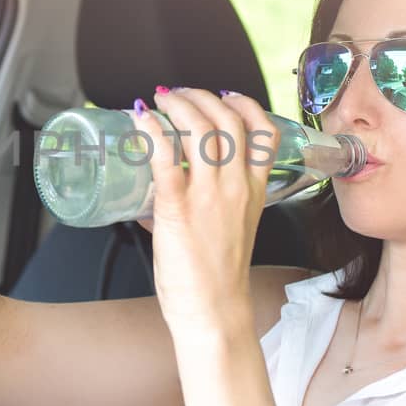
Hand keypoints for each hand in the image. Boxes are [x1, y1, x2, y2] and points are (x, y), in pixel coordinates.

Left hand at [141, 87, 280, 343]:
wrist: (213, 312)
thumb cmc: (217, 276)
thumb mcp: (228, 227)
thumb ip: (203, 202)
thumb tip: (159, 189)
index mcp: (255, 190)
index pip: (264, 132)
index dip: (245, 104)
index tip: (225, 95)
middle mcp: (237, 186)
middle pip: (228, 120)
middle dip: (201, 97)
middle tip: (177, 94)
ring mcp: (209, 196)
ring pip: (200, 130)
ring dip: (177, 106)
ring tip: (159, 100)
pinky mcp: (179, 209)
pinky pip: (166, 160)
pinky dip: (153, 133)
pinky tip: (142, 120)